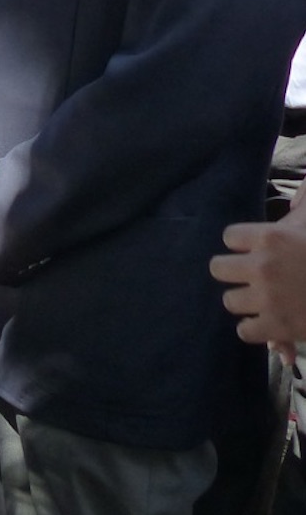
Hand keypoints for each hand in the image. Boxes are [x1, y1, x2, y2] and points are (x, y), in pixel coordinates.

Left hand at [211, 202, 305, 362]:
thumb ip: (305, 201)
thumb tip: (304, 184)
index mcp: (270, 237)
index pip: (229, 237)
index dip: (243, 244)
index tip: (255, 248)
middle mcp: (262, 267)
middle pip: (217, 268)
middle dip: (235, 272)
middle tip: (253, 276)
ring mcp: (268, 299)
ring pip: (229, 301)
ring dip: (245, 302)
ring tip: (263, 299)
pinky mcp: (278, 328)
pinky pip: (245, 331)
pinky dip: (256, 329)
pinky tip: (269, 322)